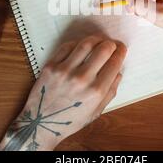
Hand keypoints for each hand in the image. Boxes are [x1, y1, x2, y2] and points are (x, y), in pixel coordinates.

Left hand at [0, 36, 126, 150]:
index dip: (121, 52)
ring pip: (86, 44)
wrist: (41, 124)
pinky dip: (77, 43)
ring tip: (99, 40)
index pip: (114, 63)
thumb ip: (110, 91)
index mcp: (96, 92)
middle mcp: (82, 79)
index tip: (121, 48)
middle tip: (112, 43)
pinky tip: (81, 46)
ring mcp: (65, 71)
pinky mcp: (50, 66)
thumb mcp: (96, 112)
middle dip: (111, 43)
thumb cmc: (70, 120)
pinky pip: (67, 47)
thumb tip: (118, 72)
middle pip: (103, 49)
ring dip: (96, 39)